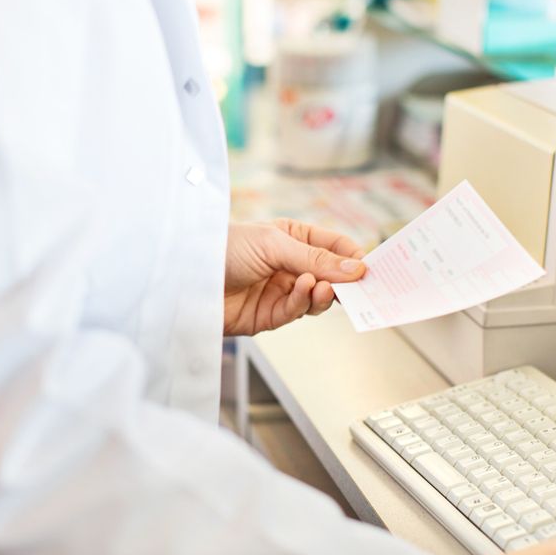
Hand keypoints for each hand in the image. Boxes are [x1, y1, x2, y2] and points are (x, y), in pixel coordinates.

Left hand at [223, 219, 365, 336]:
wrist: (186, 276)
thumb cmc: (223, 246)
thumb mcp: (274, 243)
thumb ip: (315, 258)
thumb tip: (356, 269)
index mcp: (293, 238)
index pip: (334, 247)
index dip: (353, 257)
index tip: (370, 267)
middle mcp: (289, 265)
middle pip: (330, 277)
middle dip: (344, 282)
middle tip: (358, 286)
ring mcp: (280, 291)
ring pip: (317, 299)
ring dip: (323, 294)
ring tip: (323, 287)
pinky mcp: (268, 316)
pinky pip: (295, 312)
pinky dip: (303, 302)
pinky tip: (303, 290)